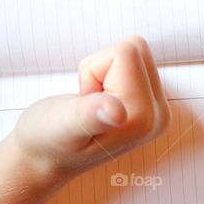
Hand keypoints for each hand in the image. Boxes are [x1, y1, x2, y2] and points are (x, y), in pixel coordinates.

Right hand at [11, 37, 169, 182]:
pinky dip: (107, 74)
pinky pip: (132, 61)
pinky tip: (98, 103)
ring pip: (134, 51)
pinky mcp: (150, 101)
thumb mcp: (61, 127)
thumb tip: (118, 112)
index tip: (84, 104)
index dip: (92, 71)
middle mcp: (158, 115)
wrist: (46, 156)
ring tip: (90, 103)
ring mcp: (156, 108)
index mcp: (143, 119)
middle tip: (86, 102)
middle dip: (100, 69)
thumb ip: (89, 116)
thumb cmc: (47, 141)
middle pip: (135, 47)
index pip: (126, 52)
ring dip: (102, 71)